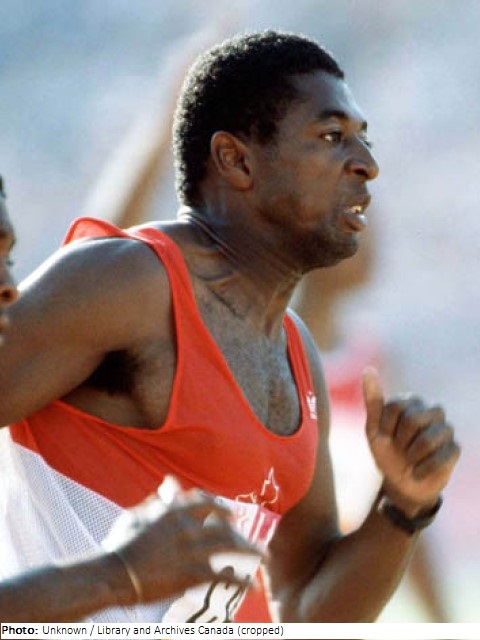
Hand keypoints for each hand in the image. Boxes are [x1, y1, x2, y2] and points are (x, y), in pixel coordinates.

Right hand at [103, 481, 260, 603]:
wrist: (115, 574)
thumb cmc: (120, 545)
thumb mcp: (137, 515)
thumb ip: (158, 501)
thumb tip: (170, 484)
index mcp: (175, 511)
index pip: (206, 503)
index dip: (220, 508)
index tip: (231, 514)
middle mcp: (189, 526)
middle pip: (223, 525)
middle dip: (240, 532)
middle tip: (251, 539)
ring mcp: (193, 550)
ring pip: (231, 546)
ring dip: (251, 550)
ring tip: (265, 555)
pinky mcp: (192, 573)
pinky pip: (223, 576)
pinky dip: (240, 581)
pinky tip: (252, 585)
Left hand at [362, 367, 460, 515]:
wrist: (400, 482)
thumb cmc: (386, 451)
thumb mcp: (374, 429)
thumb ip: (373, 400)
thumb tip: (368, 369)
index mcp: (412, 401)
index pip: (395, 406)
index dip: (385, 427)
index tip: (384, 436)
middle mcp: (433, 410)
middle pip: (412, 420)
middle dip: (399, 441)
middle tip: (399, 449)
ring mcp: (446, 429)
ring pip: (427, 440)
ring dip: (411, 456)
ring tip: (410, 459)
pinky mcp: (454, 449)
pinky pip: (440, 458)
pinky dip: (423, 469)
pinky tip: (419, 470)